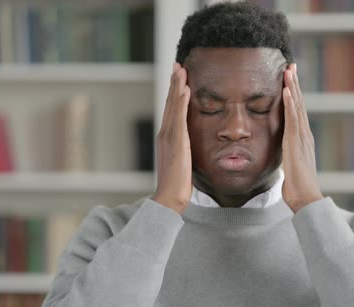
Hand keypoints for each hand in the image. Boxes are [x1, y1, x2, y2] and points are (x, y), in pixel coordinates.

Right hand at [151, 63, 191, 214]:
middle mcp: (166, 133)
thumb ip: (183, 148)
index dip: (175, 92)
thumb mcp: (182, 160)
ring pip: (173, 106)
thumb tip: (187, 143)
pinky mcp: (176, 141)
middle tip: (178, 65)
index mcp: (168, 136)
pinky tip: (185, 89)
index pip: (172, 109)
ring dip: (177, 86)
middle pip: (170, 103)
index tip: (179, 77)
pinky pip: (179, 117)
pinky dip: (181, 102)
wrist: (170, 195)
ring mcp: (169, 136)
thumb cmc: (177, 182)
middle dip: (174, 83)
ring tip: (181, 70)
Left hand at [282, 63, 323, 212]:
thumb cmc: (298, 187)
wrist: (306, 199)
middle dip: (294, 84)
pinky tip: (288, 91)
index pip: (297, 112)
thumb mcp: (290, 166)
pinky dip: (291, 104)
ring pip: (297, 108)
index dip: (294, 94)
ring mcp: (301, 138)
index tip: (290, 78)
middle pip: (299, 104)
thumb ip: (289, 156)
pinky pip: (292, 120)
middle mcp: (304, 135)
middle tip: (291, 65)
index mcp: (302, 139)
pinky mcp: (295, 144)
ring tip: (288, 70)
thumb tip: (284, 155)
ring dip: (293, 88)